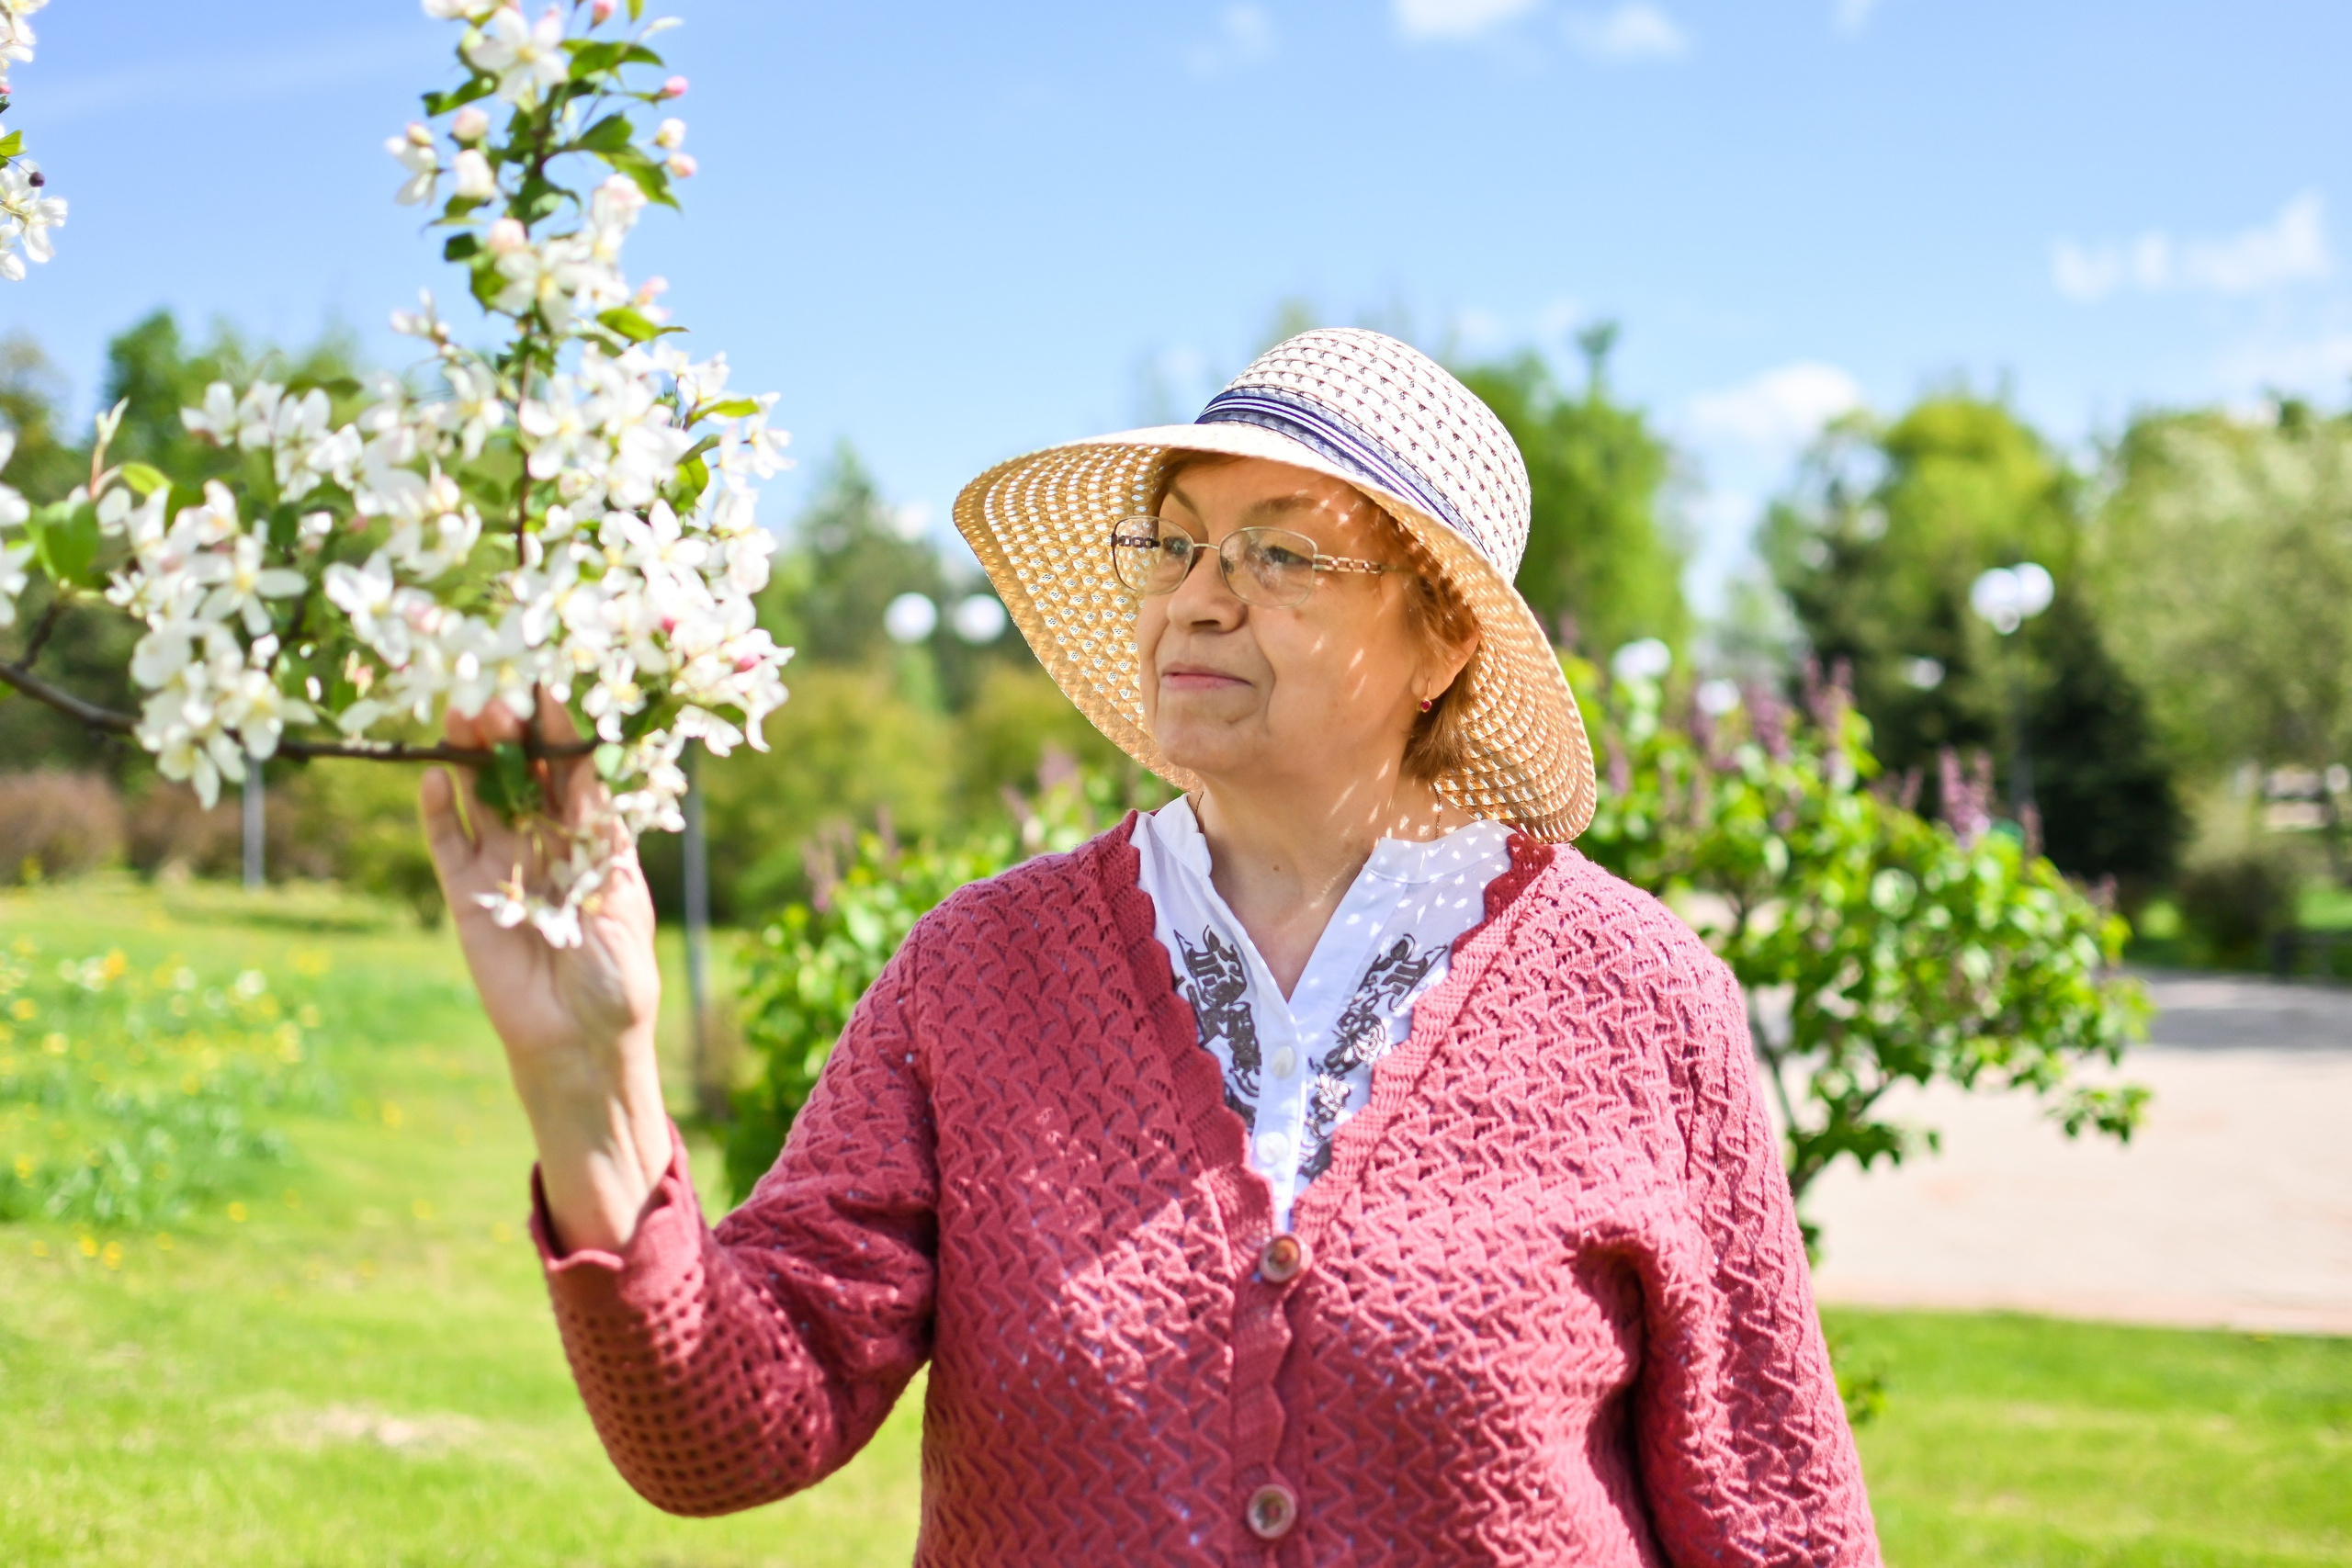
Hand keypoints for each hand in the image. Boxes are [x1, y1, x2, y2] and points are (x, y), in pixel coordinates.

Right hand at [420, 688, 670, 1252]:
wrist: (581, 1048)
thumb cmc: (619, 976)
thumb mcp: (622, 894)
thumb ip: (599, 832)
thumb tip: (588, 762)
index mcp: (595, 841)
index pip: (574, 773)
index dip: (562, 734)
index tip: (551, 691)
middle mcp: (547, 846)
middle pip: (522, 776)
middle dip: (510, 735)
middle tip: (496, 696)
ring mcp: (503, 868)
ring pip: (481, 799)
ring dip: (472, 759)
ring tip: (463, 718)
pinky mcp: (466, 898)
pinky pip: (446, 845)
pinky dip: (438, 812)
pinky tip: (435, 777)